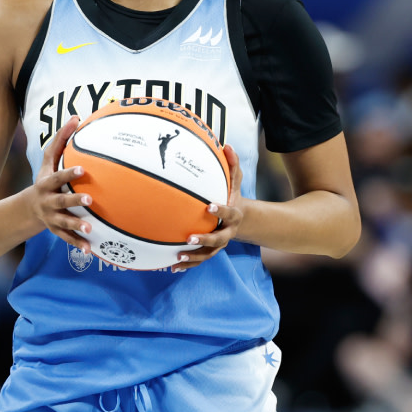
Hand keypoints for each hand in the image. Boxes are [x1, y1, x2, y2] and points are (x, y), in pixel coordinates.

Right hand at [28, 116, 93, 250]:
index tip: (83, 170)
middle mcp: (47, 202)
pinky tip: (90, 249)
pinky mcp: (55, 230)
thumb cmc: (45, 180)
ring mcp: (51, 217)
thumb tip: (76, 117)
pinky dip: (77, 244)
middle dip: (74, 202)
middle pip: (61, 201)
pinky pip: (66, 238)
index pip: (58, 177)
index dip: (69, 174)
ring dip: (76, 227)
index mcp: (46, 184)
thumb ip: (61, 141)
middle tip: (91, 201)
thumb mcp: (48, 162)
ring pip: (63, 223)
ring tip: (90, 229)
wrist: (28, 208)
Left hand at [175, 144, 242, 271]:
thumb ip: (232, 164)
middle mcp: (228, 232)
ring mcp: (219, 244)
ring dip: (193, 257)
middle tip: (190, 237)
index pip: (229, 213)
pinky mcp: (209, 251)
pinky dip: (186, 265)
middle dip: (205, 239)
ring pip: (208, 254)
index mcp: (234, 215)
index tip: (209, 206)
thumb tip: (226, 145)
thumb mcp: (235, 180)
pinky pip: (198, 260)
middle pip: (219, 239)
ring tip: (177, 257)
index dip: (221, 211)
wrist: (240, 219)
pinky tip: (171, 266)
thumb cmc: (232, 195)